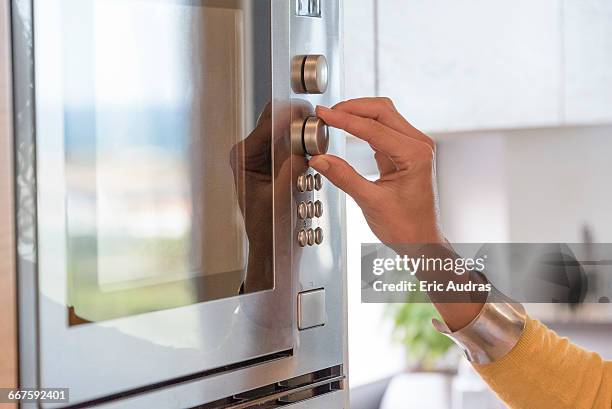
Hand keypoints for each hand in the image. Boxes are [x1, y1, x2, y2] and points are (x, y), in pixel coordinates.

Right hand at [311, 98, 485, 329]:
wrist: (421, 241)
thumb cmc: (407, 227)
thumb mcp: (371, 202)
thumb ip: (344, 177)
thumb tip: (320, 159)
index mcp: (415, 155)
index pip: (373, 128)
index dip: (344, 120)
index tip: (324, 115)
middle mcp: (418, 145)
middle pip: (381, 111)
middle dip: (352, 108)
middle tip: (327, 113)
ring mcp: (413, 147)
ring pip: (383, 116)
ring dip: (358, 114)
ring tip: (333, 118)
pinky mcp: (404, 152)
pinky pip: (382, 129)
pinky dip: (363, 126)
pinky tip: (347, 128)